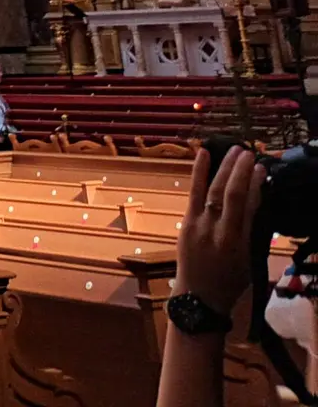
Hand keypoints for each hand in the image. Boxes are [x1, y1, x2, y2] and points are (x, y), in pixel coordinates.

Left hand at [177, 145, 265, 315]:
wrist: (198, 298)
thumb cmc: (230, 281)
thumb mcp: (248, 259)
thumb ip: (251, 231)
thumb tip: (256, 199)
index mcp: (238, 243)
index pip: (247, 207)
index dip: (255, 185)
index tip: (262, 168)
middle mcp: (217, 232)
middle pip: (230, 194)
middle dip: (240, 171)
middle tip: (250, 152)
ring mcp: (198, 226)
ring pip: (213, 190)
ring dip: (223, 167)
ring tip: (235, 149)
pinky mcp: (185, 223)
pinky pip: (193, 193)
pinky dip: (199, 172)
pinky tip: (203, 154)